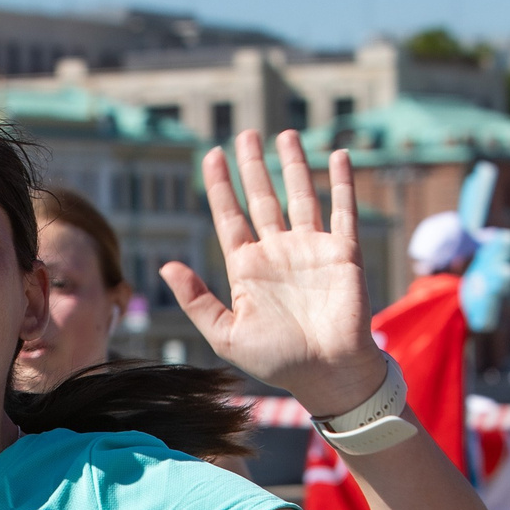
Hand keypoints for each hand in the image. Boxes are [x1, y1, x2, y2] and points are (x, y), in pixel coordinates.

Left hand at [164, 130, 382, 416]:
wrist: (328, 375)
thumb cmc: (277, 361)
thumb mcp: (226, 335)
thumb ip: (196, 300)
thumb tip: (165, 266)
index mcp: (247, 268)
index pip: (230, 216)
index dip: (220, 186)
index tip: (212, 155)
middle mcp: (278, 252)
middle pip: (263, 198)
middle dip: (254, 166)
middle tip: (246, 134)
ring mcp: (311, 250)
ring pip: (301, 196)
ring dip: (294, 165)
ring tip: (284, 134)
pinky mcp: (344, 253)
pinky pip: (343, 211)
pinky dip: (342, 184)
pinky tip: (337, 156)